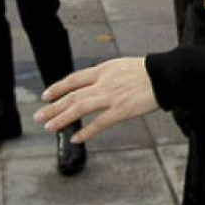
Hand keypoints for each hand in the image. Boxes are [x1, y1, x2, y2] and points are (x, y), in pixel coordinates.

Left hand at [35, 58, 156, 142]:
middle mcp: (103, 83)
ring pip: (80, 108)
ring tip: (49, 127)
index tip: (45, 95)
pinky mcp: (121, 110)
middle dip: (53, 106)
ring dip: (62, 118)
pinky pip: (99, 123)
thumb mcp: (121, 66)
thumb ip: (105, 75)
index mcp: (103, 70)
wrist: (165, 75)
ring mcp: (111, 97)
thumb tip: (93, 84)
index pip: (74, 79)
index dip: (58, 88)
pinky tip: (75, 138)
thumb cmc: (146, 72)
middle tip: (39, 116)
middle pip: (72, 95)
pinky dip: (86, 131)